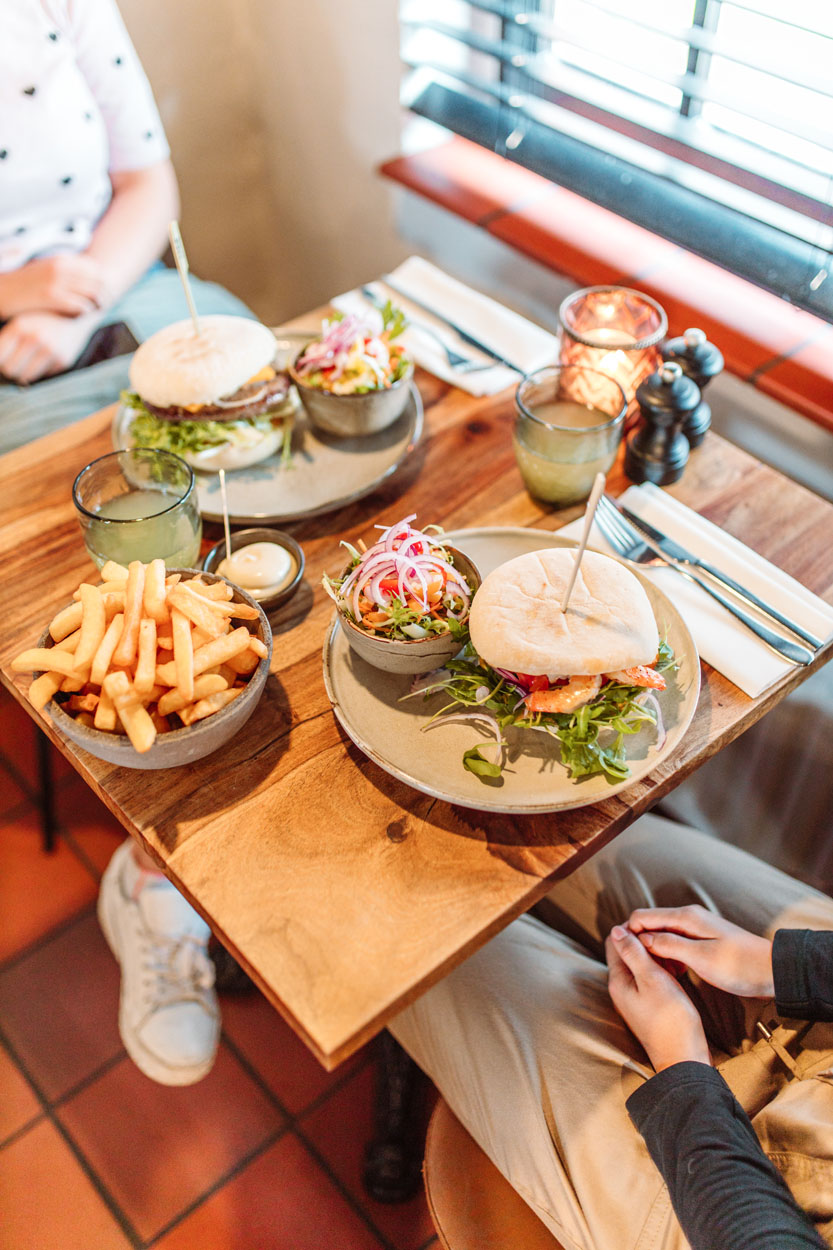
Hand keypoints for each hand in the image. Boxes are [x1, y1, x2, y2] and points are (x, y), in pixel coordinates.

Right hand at [0, 255, 109, 318]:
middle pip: (99, 282)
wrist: (1, 290)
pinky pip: (80, 306)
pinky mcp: (50, 297)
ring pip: (93, 295)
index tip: (102, 294)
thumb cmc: (26, 284)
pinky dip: (84, 313)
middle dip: (104, 296)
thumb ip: (67, 273)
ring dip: (96, 306)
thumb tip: (91, 280)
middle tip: (102, 307)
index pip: (96, 269)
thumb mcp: (47, 271)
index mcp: (61, 259)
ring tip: (92, 313)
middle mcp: (61, 267)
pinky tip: (78, 318)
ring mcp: (56, 281)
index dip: (103, 283)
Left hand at [0, 312, 94, 383]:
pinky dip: (42, 371)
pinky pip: (42, 376)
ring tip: (28, 364)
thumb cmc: (44, 319)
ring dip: (24, 374)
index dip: (0, 361)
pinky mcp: (63, 361)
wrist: (79, 316)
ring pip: (25, 377)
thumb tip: (0, 364)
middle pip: (10, 370)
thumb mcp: (22, 321)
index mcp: (20, 326)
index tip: (5, 360)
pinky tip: (47, 359)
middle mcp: (35, 338)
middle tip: (16, 364)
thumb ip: (7, 339)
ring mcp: (51, 350)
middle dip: (10, 369)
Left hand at [606, 925, 710, 1072]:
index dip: (632, 929)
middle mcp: (621, 988)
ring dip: (656, 956)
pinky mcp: (648, 1005)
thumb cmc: (671, 1020)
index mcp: (618, 980)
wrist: (684, 1059)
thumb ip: (634, 954)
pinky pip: (650, 979)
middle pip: (627, 952)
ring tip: (676, 954)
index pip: (614, 942)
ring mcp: (634, 998)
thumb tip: (616, 930)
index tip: (655, 927)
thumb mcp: (653, 980)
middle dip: (646, 941)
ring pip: (641, 965)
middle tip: (669, 939)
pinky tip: (678, 970)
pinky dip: (662, 970)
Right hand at [627, 905, 773, 998]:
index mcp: (685, 917)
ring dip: (654, 952)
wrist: (771, 971)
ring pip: (661, 936)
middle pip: (650, 924)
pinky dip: (668, 956)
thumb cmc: (739, 965)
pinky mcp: (701, 941)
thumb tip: (640, 937)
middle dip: (640, 944)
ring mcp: (695, 928)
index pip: (642, 916)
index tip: (624, 956)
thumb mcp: (700, 957)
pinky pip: (674, 944)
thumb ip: (669, 945)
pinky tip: (672, 973)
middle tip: (638, 969)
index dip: (629, 934)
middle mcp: (688, 917)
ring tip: (655, 974)